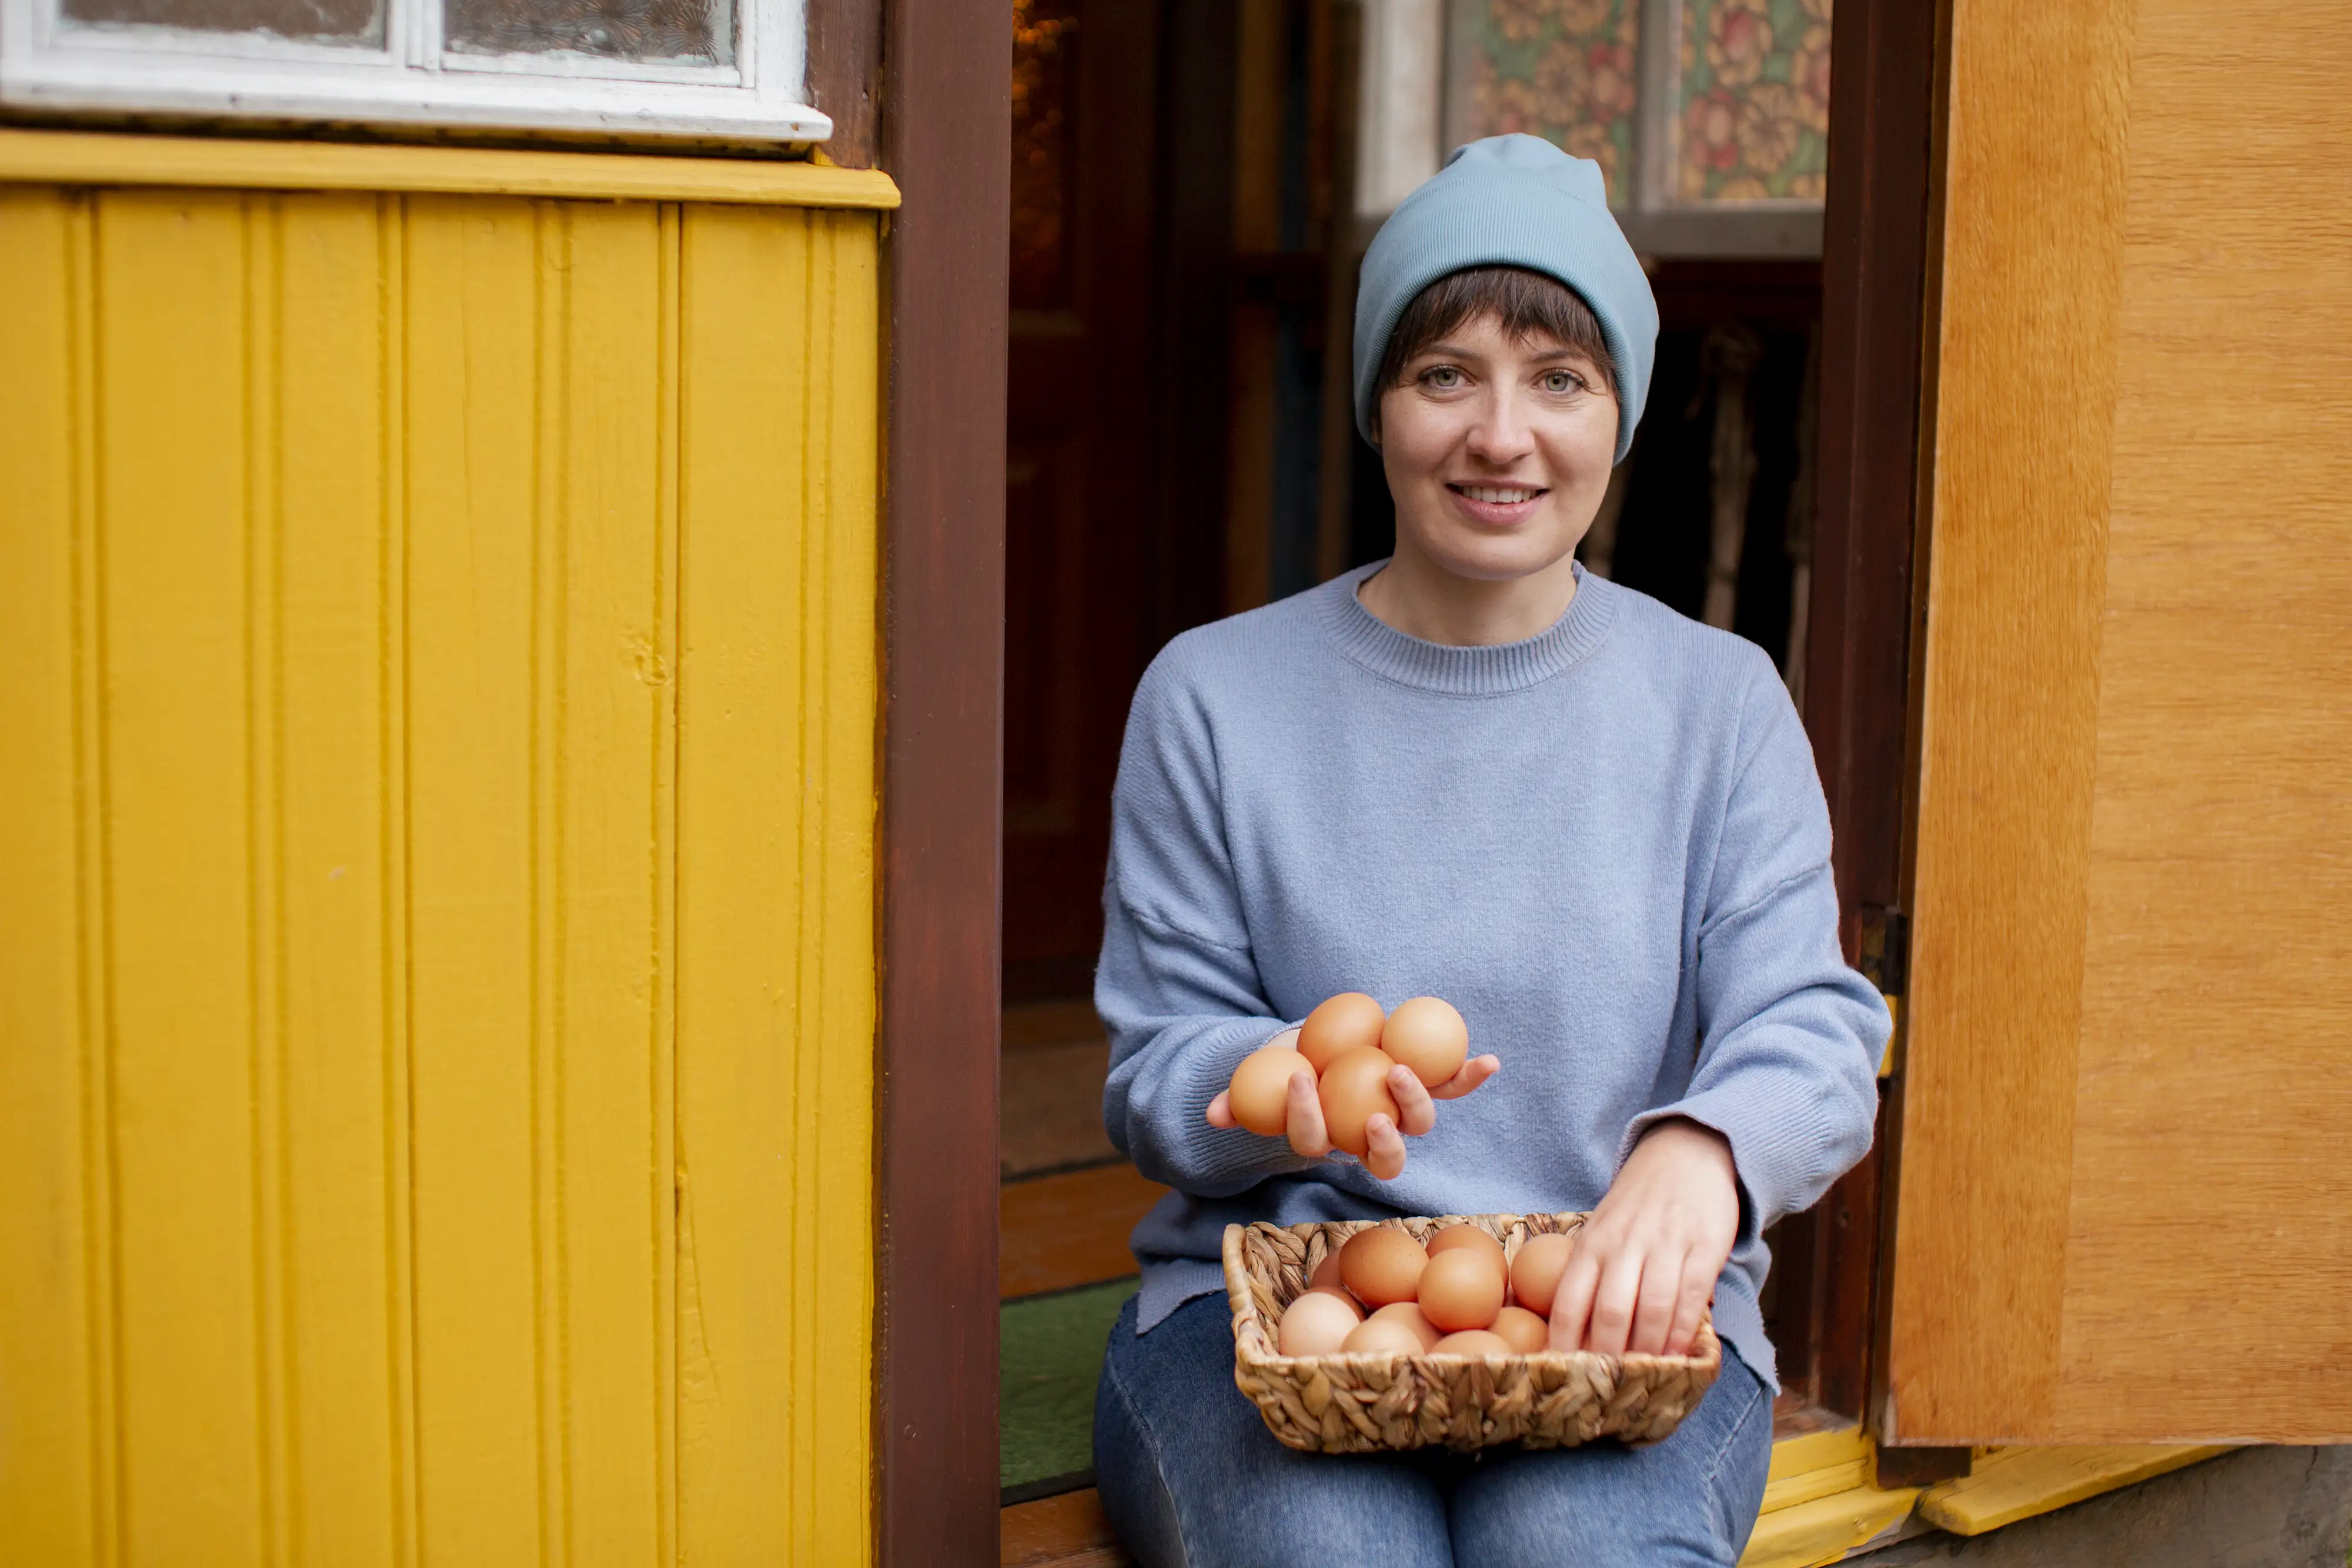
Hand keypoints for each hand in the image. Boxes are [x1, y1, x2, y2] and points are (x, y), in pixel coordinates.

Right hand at [1206, 1029, 1501, 1179]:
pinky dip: (1470, 1075)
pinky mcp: (1427, 1086)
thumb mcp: (1261, 1081)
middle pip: (1385, 1156)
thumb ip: (1241, 1099)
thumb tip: (1213, 1114)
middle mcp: (1372, 1138)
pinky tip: (1491, 1061)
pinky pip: (1451, 1085)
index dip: (1310, 1121)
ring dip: (1415, 1103)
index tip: (1301, 1082)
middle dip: (1383, 1142)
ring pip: (1417, 1124)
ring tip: (1403, 1072)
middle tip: (1373, 1114)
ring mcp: (1402, 1115)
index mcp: (1331, 1142)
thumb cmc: (1289, 1071)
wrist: (1327, 1054)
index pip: (1320, 1144)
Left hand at [1548, 1118, 1737, 1357]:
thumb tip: (1575, 1335)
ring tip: (1644, 1380)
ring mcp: (1664, 1245)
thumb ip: (1591, 1274)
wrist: (1687, 1154)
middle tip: (1607, 1392)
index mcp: (1591, 1243)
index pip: (1568, 1302)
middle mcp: (1623, 1245)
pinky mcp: (1703, 1247)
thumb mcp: (1602, 1229)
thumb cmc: (1638, 1204)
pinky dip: (1682, 1331)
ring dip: (1647, 1351)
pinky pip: (1689, 1298)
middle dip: (1607, 1358)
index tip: (1563, 1378)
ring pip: (1650, 1310)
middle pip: (1608, 1313)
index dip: (1564, 1345)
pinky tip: (1677, 1354)